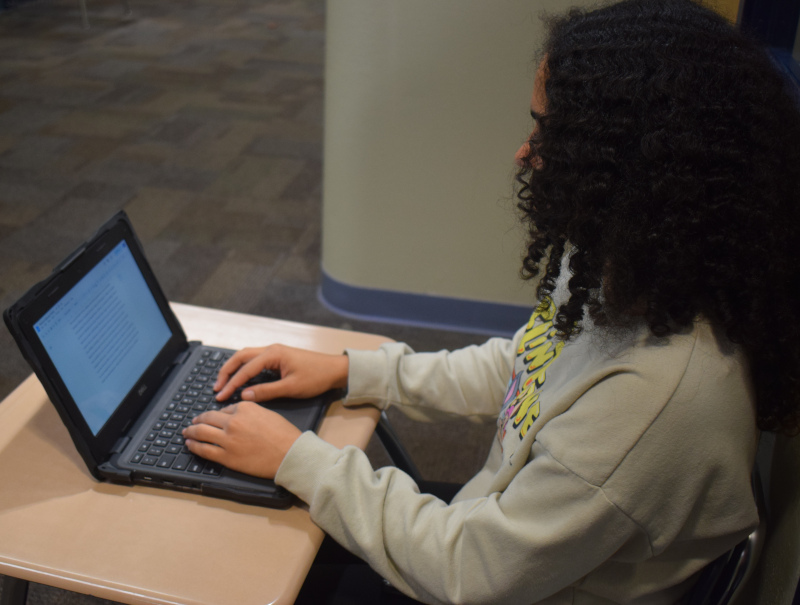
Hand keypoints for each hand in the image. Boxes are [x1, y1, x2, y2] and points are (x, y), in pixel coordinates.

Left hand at [182, 402, 300, 478]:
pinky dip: (194, 446)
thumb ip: (249, 411)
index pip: (224, 409)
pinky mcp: (226, 456)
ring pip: (201, 433)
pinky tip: (190, 444)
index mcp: (245, 408)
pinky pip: (204, 450)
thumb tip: (235, 415)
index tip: (212, 418)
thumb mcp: (267, 413)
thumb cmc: (284, 434)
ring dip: (191, 432)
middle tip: (193, 422)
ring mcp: (228, 439)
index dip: (218, 414)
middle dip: (198, 420)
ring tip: (186, 432)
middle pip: (208, 418)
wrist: (290, 454)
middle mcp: (233, 421)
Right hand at [214, 344, 348, 401]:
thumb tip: (244, 396)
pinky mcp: (278, 357)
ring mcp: (275, 352)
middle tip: (216, 387)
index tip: (220, 395)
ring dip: (234, 368)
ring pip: (247, 356)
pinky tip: (240, 379)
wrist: (335, 370)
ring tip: (223, 383)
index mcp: (274, 354)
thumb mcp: (291, 388)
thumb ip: (266, 392)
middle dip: (227, 371)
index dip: (232, 383)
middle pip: (241, 357)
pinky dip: (244, 368)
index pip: (246, 369)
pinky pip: (255, 360)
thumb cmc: (316, 377)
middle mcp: (272, 349)